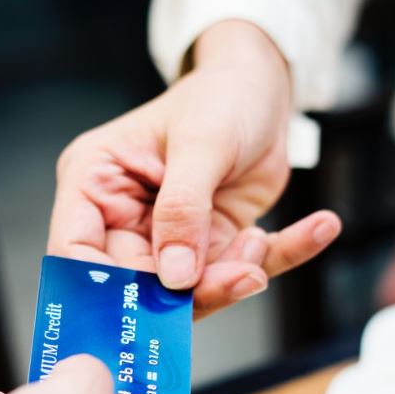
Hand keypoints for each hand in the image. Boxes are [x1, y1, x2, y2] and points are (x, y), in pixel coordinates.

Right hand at [48, 20, 340, 317]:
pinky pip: (240, 268)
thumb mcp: (201, 142)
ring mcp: (167, 237)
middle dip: (188, 290)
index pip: (76, 251)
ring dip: (233, 277)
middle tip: (239, 276)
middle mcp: (123, 218)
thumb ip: (183, 209)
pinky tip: (319, 229)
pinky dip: (282, 254)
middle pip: (136, 282)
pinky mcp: (210, 245)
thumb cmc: (220, 96)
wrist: (264, 88)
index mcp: (95, 184)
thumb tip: (176, 276)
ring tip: (263, 244)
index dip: (103, 288)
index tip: (147, 305)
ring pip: (188, 289)